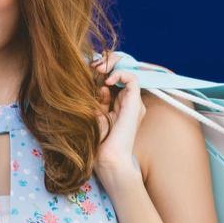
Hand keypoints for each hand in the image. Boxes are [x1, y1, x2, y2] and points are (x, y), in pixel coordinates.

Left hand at [93, 55, 143, 177]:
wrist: (108, 158)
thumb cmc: (98, 141)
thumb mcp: (94, 114)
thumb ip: (98, 99)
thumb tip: (100, 85)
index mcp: (118, 106)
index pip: (113, 79)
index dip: (102, 70)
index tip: (88, 69)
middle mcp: (128, 102)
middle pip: (121, 72)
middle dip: (107, 64)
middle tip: (93, 65)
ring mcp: (133, 103)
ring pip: (127, 72)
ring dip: (112, 66)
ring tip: (98, 69)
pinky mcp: (135, 104)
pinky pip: (132, 79)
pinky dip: (120, 74)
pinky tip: (107, 80)